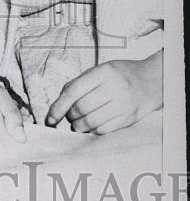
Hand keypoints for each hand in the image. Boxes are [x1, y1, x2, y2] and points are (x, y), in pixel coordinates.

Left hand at [46, 51, 162, 133]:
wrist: (151, 81)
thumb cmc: (120, 74)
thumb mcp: (100, 70)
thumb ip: (80, 83)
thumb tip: (59, 103)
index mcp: (104, 72)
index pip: (73, 91)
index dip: (58, 107)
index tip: (50, 118)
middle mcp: (115, 88)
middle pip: (81, 108)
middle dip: (69, 115)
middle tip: (70, 115)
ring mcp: (123, 104)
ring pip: (91, 122)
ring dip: (78, 126)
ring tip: (78, 122)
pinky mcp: (129, 119)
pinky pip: (103, 130)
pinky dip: (92, 130)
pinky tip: (92, 125)